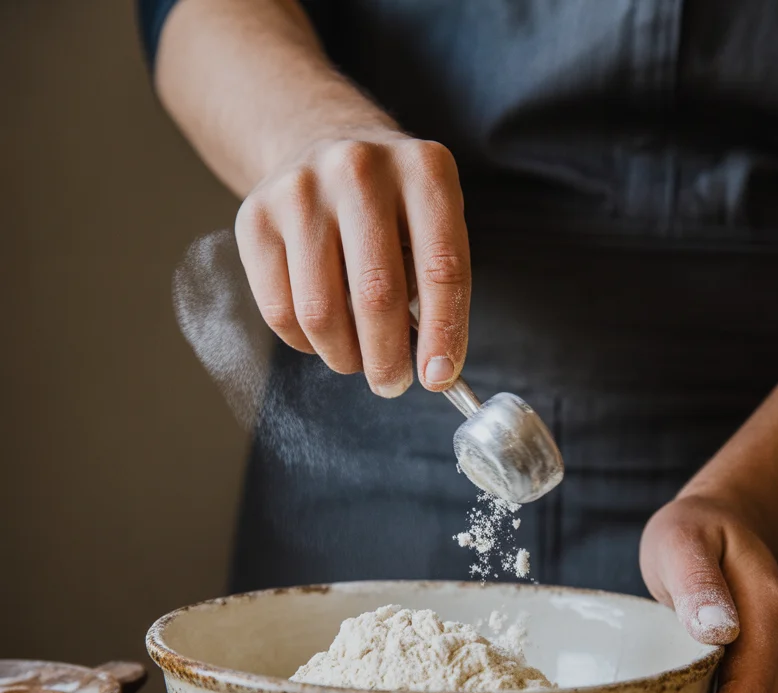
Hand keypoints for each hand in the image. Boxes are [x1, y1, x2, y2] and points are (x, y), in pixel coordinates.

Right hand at [234, 128, 470, 397]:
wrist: (324, 144)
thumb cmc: (392, 209)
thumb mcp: (432, 225)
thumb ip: (438, 288)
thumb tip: (434, 371)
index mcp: (424, 171)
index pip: (440, 268)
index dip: (443, 334)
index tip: (438, 378)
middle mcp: (359, 169)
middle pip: (376, 295)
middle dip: (387, 359)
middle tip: (392, 383)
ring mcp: (300, 190)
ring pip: (320, 312)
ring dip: (344, 357)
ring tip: (357, 359)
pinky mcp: (255, 216)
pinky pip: (280, 311)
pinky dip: (306, 343)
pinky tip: (323, 335)